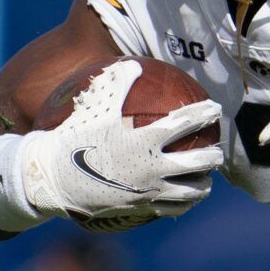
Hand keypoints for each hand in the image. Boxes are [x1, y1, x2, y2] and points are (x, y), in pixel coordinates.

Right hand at [19, 58, 221, 227]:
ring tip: (206, 178)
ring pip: (193, 190)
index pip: (186, 122)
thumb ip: (117, 82)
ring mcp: (150, 190)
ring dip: (204, 183)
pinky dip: (186, 202)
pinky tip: (186, 199)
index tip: (215, 109)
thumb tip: (135, 63)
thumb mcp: (94, 105)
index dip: (205, 113)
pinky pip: (175, 208)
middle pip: (201, 161)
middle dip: (214, 154)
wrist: (52, 178)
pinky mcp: (143, 208)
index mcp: (145, 138)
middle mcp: (153, 166)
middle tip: (216, 149)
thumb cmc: (72, 137)